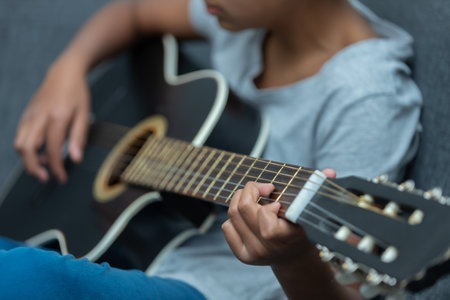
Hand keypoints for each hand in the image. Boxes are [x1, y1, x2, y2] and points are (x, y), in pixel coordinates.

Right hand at [14, 59, 89, 182]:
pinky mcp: (25, 115)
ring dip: (29, 160)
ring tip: (45, 165)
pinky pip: (20, 136)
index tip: (61, 178)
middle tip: (46, 177)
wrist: (64, 73)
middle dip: (34, 168)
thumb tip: (76, 159)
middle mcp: (39, 117)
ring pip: (20, 144)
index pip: (52, 149)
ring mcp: (29, 115)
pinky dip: (27, 149)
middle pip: (27, 148)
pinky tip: (41, 152)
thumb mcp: (84, 115)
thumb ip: (79, 138)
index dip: (56, 167)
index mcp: (57, 117)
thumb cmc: (77, 94)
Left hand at [222, 168, 335, 265]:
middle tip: (265, 190)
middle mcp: (267, 248)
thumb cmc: (302, 227)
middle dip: (251, 190)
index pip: (265, 216)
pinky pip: (227, 227)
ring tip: (257, 199)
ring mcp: (253, 253)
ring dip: (242, 199)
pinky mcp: (242, 255)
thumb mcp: (310, 210)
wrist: (296, 258)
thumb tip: (330, 172)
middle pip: (243, 208)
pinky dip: (236, 216)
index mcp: (287, 237)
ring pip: (232, 215)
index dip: (268, 202)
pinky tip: (250, 216)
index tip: (278, 200)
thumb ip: (318, 189)